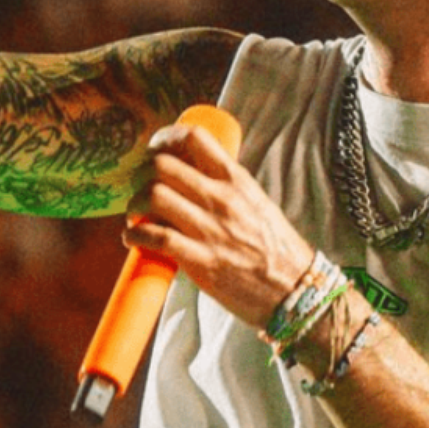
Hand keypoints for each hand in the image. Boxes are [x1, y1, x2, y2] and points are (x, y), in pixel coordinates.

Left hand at [124, 122, 313, 328]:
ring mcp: (210, 229)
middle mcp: (221, 199)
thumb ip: (226, 186)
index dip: (165, 138)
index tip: (155, 150)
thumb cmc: (275, 247)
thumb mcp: (255, 201)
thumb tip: (190, 175)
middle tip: (139, 186)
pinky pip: (155, 237)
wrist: (294, 290)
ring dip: (135, 203)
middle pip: (162, 165)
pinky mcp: (200, 261)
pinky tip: (134, 237)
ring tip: (137, 214)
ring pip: (153, 196)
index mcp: (236, 180)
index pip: (194, 138)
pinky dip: (135, 234)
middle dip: (141, 173)